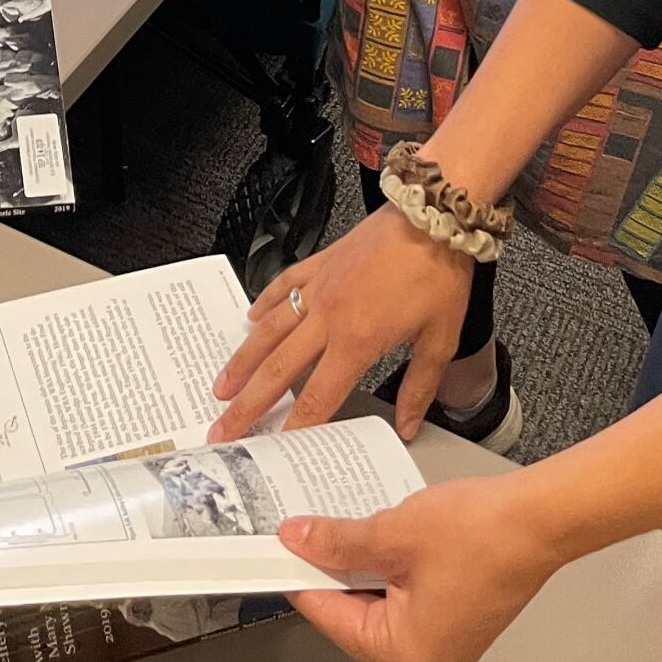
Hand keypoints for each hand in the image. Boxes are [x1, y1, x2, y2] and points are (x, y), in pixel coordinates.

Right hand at [209, 206, 473, 440]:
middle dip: (248, 404)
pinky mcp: (321, 261)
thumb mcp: (440, 339)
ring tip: (222, 384)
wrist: (431, 212)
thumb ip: (420, 387)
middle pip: (278, 369)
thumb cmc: (439, 272)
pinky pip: (283, 284)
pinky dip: (264, 302)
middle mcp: (329, 316)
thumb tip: (409, 426)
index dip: (295, 426)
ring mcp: (319, 286)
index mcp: (358, 341)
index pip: (318, 397)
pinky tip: (250, 317)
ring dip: (243, 360)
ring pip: (270, 329)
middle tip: (222, 429)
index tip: (273, 449)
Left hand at [282, 477, 556, 661]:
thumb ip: (339, 541)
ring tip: (337, 524)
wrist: (538, 519)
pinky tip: (372, 529)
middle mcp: (423, 655)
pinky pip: (400, 591)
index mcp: (405, 653)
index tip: (273, 550)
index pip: (330, 616)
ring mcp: (439, 636)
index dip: (298, 575)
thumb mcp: (393, 532)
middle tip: (300, 530)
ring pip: (376, 599)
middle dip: (328, 567)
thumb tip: (300, 540)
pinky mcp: (449, 613)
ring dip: (356, 562)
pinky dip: (383, 562)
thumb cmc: (485, 536)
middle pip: (352, 612)